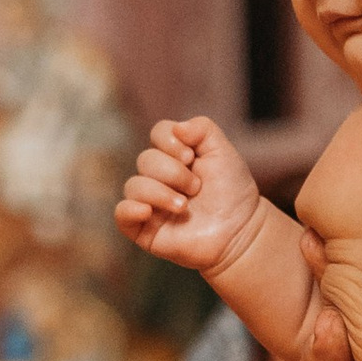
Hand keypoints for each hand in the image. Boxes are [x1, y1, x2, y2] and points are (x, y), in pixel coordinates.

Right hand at [115, 115, 268, 275]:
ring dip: (161, 193)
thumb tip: (176, 128)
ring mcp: (150, 203)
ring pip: (134, 185)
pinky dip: (130, 209)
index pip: (158, 134)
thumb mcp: (222, 151)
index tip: (191, 157)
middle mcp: (159, 177)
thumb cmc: (232, 193)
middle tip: (196, 188)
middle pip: (146, 160)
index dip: (171, 142)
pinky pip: (121, 214)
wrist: (240, 232)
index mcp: (175, 156)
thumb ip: (202, 128)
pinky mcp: (144, 229)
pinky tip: (148, 212)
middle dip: (173, 172)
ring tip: (184, 206)